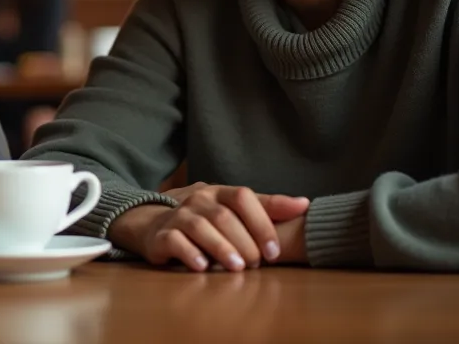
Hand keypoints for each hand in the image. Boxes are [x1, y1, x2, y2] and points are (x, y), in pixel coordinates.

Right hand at [119, 182, 308, 270]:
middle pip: (224, 216)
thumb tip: (304, 204)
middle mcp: (198, 200)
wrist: (154, 222)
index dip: (261, 223)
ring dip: (221, 248)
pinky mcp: (161, 235)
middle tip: (256, 264)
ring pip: (200, 227)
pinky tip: (203, 267)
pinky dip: (190, 254)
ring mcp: (178, 216)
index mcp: (219, 192)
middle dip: (244, 242)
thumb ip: (267, 207)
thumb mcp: (233, 208)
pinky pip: (175, 241)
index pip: (243, 197)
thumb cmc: (204, 218)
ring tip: (237, 267)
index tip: (274, 251)